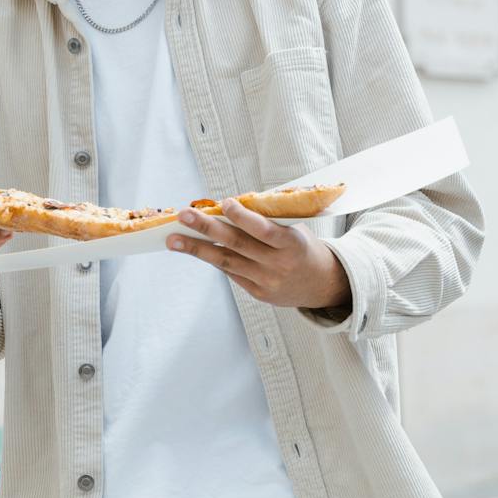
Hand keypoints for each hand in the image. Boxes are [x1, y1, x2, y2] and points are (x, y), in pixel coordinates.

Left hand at [167, 197, 350, 309]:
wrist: (323, 284)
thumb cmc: (304, 247)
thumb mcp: (296, 229)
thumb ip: (268, 221)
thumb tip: (229, 207)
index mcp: (293, 245)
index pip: (264, 230)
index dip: (243, 217)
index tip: (223, 203)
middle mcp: (279, 265)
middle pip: (237, 245)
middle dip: (207, 229)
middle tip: (183, 217)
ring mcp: (267, 282)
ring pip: (226, 263)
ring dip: (197, 249)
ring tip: (174, 239)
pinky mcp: (258, 294)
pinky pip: (231, 273)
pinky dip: (214, 259)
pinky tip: (196, 249)